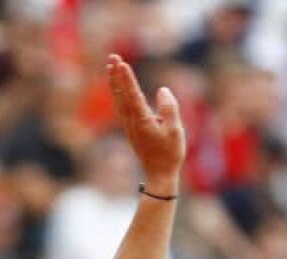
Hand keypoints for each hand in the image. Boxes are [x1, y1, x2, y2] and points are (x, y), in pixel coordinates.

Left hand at [106, 53, 184, 195]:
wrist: (159, 174)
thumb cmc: (170, 153)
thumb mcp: (175, 130)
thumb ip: (169, 109)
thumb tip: (162, 90)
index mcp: (143, 120)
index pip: (133, 94)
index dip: (127, 78)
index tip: (121, 64)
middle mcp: (132, 121)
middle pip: (122, 94)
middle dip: (117, 74)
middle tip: (112, 56)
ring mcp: (130, 125)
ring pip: (119, 99)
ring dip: (115, 81)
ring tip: (111, 65)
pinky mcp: (131, 128)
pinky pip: (122, 106)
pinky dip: (118, 92)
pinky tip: (116, 86)